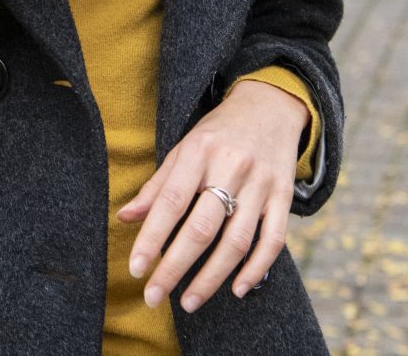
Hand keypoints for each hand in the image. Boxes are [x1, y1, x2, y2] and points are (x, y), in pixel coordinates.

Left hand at [118, 79, 309, 313]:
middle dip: (175, 267)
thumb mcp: (183, 149)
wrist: (270, 106)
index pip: (170, 201)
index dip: (151, 238)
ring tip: (189, 301)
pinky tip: (238, 289)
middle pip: (201, 227)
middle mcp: (231, 167)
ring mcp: (261, 183)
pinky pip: (273, 240)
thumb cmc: (217, 134)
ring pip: (237, 240)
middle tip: (154, 296)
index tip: (135, 269)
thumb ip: (157, 186)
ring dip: (212, 277)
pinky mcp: (283, 196)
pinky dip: (256, 268)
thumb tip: (124, 218)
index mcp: (199, 152)